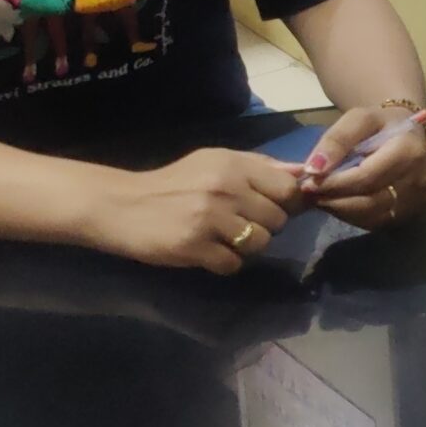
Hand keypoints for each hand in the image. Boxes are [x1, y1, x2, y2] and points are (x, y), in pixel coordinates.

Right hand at [87, 148, 303, 273]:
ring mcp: (210, 219)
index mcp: (233, 165)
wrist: (122, 205)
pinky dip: (225, 263)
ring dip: (246, 247)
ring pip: (260, 244)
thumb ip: (260, 167)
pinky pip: (233, 264)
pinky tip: (208, 251)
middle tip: (238, 224)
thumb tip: (303, 173)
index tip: (271, 207)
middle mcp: (225, 188)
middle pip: (278, 220)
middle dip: (265, 226)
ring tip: (222, 238)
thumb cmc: (174, 183)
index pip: (287, 189)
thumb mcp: (214, 162)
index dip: (287, 203)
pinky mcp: (195, 247)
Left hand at [298, 105, 425, 230]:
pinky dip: (352, 216)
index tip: (308, 182)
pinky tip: (338, 203)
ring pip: (372, 216)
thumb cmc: (382, 124)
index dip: (335, 183)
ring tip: (320, 198)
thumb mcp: (359, 119)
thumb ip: (336, 140)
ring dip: (340, 210)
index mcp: (408, 151)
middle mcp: (418, 180)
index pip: (367, 177)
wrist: (410, 135)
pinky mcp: (409, 213)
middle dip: (334, 199)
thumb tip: (313, 169)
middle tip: (309, 193)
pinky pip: (376, 222)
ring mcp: (416, 201)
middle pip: (369, 201)